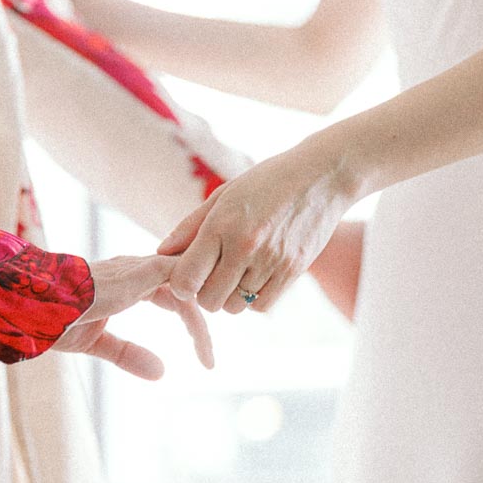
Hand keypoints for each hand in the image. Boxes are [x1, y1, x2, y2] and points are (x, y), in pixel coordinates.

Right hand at [53, 254, 213, 377]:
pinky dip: (195, 298)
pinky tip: (201, 330)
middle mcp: (136, 270)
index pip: (171, 293)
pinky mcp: (137, 273)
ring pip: (188, 282)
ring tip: (207, 355)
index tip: (201, 351)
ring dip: (200, 319)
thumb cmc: (52, 317)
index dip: (188, 317)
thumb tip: (161, 372)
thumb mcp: (97, 342)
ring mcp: (138, 269)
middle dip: (201, 319)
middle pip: (185, 288)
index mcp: (126, 282)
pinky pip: (181, 275)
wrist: (29, 305)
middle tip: (208, 358)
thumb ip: (127, 353)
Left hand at [158, 144, 358, 313]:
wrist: (321, 176)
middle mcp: (245, 247)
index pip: (186, 279)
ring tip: (236, 271)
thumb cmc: (266, 182)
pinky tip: (254, 277)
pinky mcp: (293, 272)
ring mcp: (271, 262)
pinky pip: (260, 306)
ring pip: (235, 307)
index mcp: (222, 225)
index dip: (181, 284)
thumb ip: (189, 227)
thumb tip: (161, 252)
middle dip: (204, 293)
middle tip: (211, 274)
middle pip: (209, 301)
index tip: (186, 276)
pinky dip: (252, 299)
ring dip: (229, 296)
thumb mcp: (223, 195)